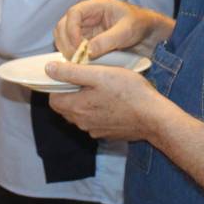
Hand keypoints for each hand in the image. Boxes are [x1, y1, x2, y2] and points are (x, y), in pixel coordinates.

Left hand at [45, 62, 162, 140]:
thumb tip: (49, 69)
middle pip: (65, 107)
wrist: (154, 117)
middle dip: (70, 93)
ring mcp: (95, 130)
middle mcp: (82, 123)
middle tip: (86, 78)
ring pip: (80, 114)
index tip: (70, 74)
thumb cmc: (129, 92)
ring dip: (84, 102)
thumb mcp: (99, 74)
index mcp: (77, 108)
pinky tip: (111, 101)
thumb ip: (71, 72)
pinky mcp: (108, 133)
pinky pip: (94, 121)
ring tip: (100, 87)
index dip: (58, 85)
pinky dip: (97, 111)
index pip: (53, 99)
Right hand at [53, 0, 174, 59]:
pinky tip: (82, 64)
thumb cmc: (139, 24)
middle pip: (63, 25)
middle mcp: (86, 16)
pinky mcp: (85, 40)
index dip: (72, 30)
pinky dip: (72, 55)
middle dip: (66, 43)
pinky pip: (71, 46)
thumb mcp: (127, 31)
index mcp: (95, 6)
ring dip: (67, 50)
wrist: (147, 32)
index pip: (73, 13)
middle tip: (76, 59)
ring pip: (63, 37)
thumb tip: (88, 52)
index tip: (79, 47)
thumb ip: (108, 40)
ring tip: (79, 62)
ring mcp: (84, 28)